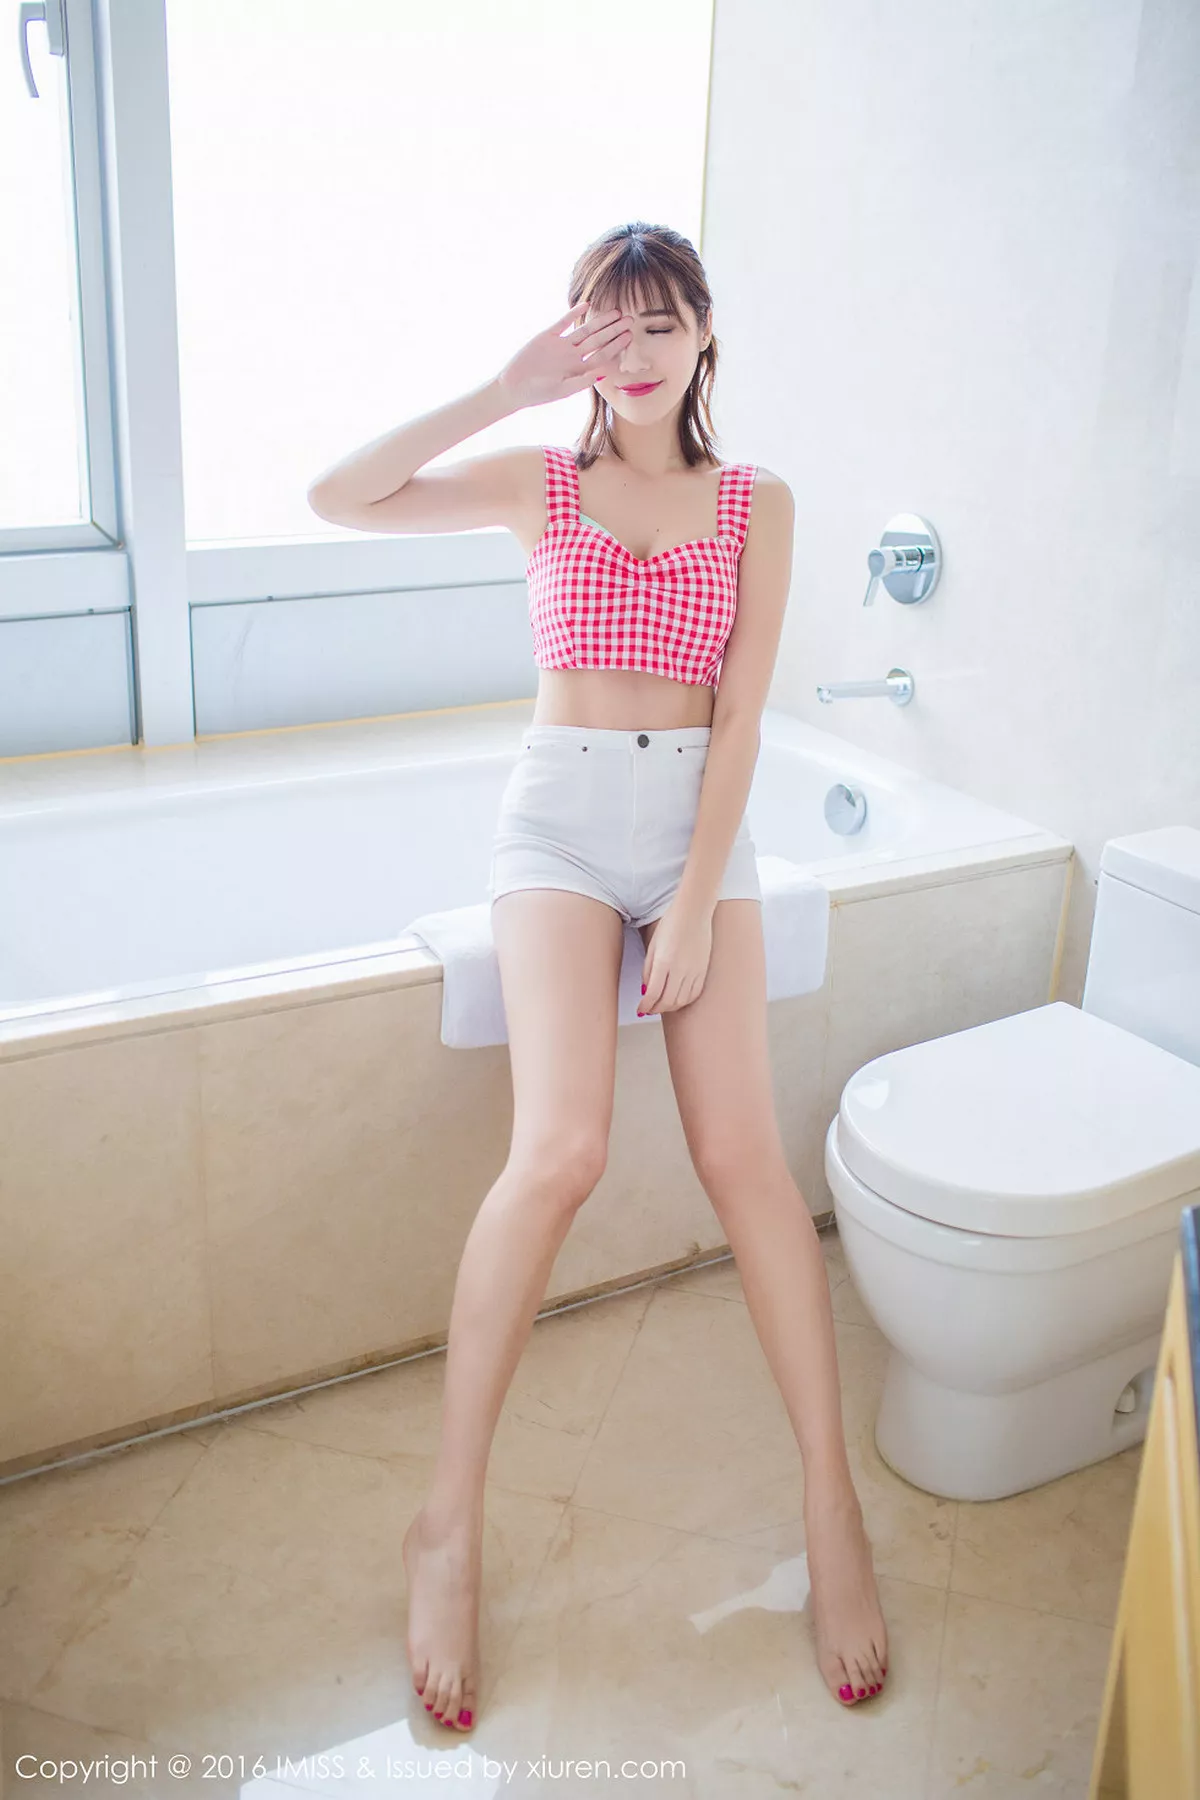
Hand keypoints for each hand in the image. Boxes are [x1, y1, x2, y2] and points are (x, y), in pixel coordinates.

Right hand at [496, 303, 631, 410]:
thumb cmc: (538, 393)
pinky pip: (563, 323)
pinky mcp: (547, 336)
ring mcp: (561, 344)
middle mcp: (573, 355)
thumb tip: (603, 373)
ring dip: (599, 321)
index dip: (615, 345)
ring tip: (615, 312)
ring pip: (584, 330)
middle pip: (597, 340)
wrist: (513, 387)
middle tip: (629, 319)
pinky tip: (587, 305)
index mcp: (578, 369)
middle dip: (613, 330)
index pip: (601, 354)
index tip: (629, 336)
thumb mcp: (562, 390)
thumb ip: (581, 381)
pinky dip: (574, 313)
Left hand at [638, 900, 713, 1017]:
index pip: (653, 994)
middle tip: (648, 1009)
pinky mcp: (704, 970)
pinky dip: (684, 1001)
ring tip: (661, 1006)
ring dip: (669, 1007)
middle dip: (656, 1009)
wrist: (694, 912)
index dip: (645, 1005)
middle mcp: (680, 969)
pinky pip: (694, 993)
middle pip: (668, 1001)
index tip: (640, 1009)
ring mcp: (694, 971)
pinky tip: (677, 999)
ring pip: (682, 1000)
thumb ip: (648, 970)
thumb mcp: (653, 945)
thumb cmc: (671, 924)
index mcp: (664, 962)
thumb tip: (646, 990)